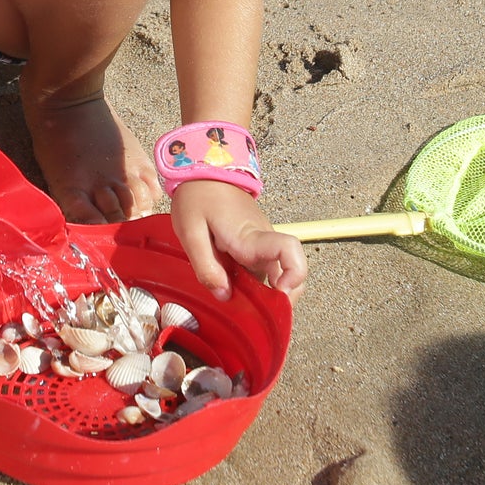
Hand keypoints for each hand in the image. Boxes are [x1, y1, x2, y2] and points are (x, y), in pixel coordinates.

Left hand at [169, 179, 306, 301]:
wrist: (205, 170)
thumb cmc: (198, 196)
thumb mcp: (190, 231)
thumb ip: (205, 266)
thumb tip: (224, 295)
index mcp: (250, 237)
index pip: (290, 251)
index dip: (294, 275)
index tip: (279, 293)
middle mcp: (264, 241)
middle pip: (291, 274)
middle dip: (280, 300)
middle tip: (253, 313)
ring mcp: (263, 244)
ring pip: (276, 277)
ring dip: (263, 295)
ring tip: (236, 301)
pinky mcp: (256, 245)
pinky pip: (263, 270)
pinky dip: (253, 285)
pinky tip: (232, 287)